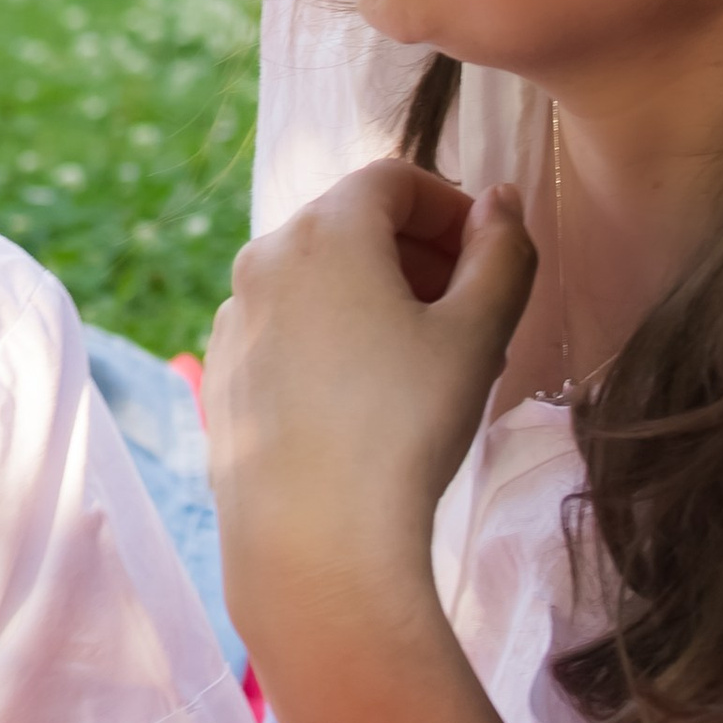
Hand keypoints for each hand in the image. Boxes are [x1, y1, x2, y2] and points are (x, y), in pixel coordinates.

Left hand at [205, 162, 535, 667]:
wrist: (314, 543)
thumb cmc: (405, 428)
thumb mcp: (477, 335)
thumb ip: (502, 253)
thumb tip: (499, 202)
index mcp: (324, 230)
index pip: (394, 179)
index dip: (451, 207)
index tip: (489, 258)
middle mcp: (263, 257)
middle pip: (351, 224)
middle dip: (418, 254)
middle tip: (470, 314)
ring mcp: (233, 318)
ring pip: (316, 279)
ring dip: (375, 296)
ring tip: (425, 363)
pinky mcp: (220, 373)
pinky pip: (285, 328)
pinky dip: (330, 337)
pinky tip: (366, 402)